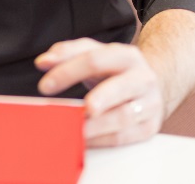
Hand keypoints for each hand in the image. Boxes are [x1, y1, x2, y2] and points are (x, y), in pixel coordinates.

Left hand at [34, 37, 162, 147]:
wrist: (151, 87)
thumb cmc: (116, 70)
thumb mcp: (96, 54)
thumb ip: (68, 53)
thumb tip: (43, 62)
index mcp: (126, 56)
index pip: (94, 60)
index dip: (67, 72)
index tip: (45, 86)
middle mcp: (142, 78)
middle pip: (117, 88)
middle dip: (99, 98)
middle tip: (82, 108)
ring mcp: (149, 104)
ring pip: (123, 116)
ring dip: (96, 125)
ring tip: (75, 129)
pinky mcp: (149, 127)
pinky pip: (124, 136)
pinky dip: (101, 140)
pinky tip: (84, 139)